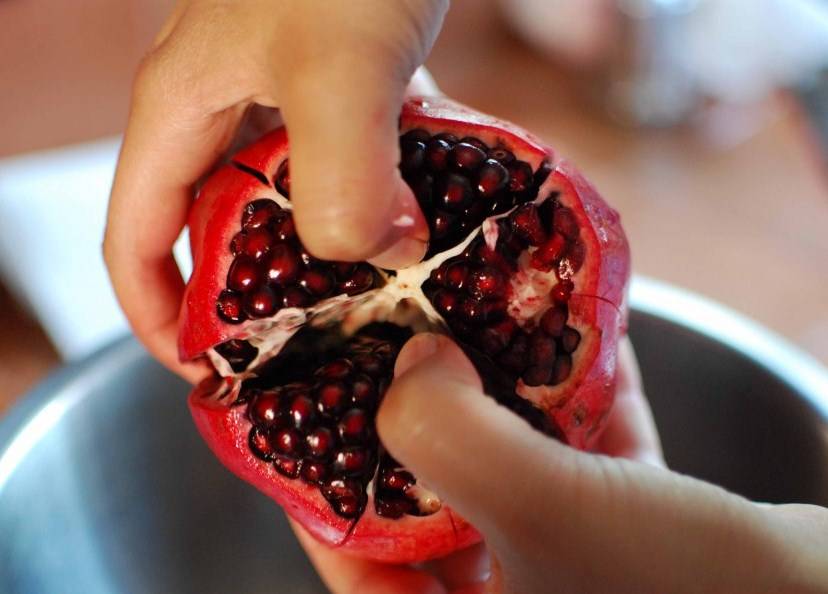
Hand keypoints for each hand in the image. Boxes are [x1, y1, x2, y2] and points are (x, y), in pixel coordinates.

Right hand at [103, 0, 447, 381]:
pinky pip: (349, 161)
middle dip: (253, 297)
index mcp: (182, 109)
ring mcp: (287, 93)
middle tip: (311, 350)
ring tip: (378, 299)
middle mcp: (225, 106)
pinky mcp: (343, 82)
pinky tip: (422, 217)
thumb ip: (343, 169)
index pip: (135, 239)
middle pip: (213, 229)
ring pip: (287, 198)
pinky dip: (378, 197)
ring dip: (327, 250)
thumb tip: (372, 255)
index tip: (209, 371)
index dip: (158, 317)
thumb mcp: (339, 63)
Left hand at [297, 336, 827, 592]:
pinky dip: (587, 401)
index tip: (315, 409)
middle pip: (435, 511)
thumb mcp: (545, 510)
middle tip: (401, 345)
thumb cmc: (689, 593)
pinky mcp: (644, 542)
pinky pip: (594, 461)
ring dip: (510, 397)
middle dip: (424, 421)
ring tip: (483, 322)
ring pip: (519, 475)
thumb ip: (451, 433)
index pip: (357, 569)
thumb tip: (413, 361)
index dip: (325, 490)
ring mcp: (583, 577)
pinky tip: (582, 334)